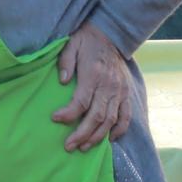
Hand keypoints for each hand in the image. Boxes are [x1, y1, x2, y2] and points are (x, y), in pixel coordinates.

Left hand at [51, 22, 133, 152]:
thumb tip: (62, 81)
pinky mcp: (126, 93)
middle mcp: (109, 86)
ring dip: (97, 137)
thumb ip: (66, 62)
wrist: (111, 34)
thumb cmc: (86, 41)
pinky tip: (109, 139)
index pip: (81, 102)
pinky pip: (126, 116)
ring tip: (83, 147)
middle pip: (96, 117)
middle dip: (81, 134)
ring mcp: (120, 91)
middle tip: (69, 146)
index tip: (55, 119)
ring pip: (110, 121)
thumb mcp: (71, 45)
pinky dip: (119, 130)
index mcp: (93, 75)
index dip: (68, 114)